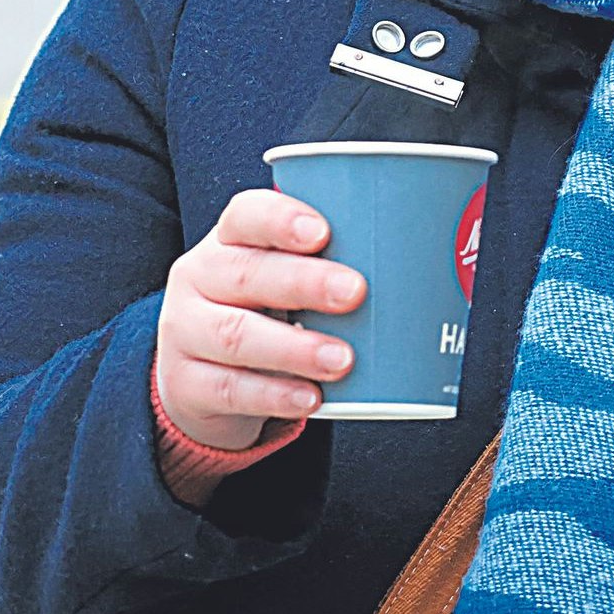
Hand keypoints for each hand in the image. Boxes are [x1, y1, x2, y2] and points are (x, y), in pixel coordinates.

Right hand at [156, 189, 361, 452]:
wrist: (197, 376)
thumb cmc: (262, 312)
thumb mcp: (281, 279)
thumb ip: (331, 266)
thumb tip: (427, 263)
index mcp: (227, 241)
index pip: (244, 216)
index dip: (281, 219)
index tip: (323, 231)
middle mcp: (198, 278)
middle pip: (245, 273)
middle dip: (304, 282)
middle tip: (356, 292)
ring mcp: (185, 333)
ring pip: (236, 334)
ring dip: (295, 347)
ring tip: (343, 359)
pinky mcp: (187, 384)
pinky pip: (229, 389)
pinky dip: (274, 395)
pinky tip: (311, 398)